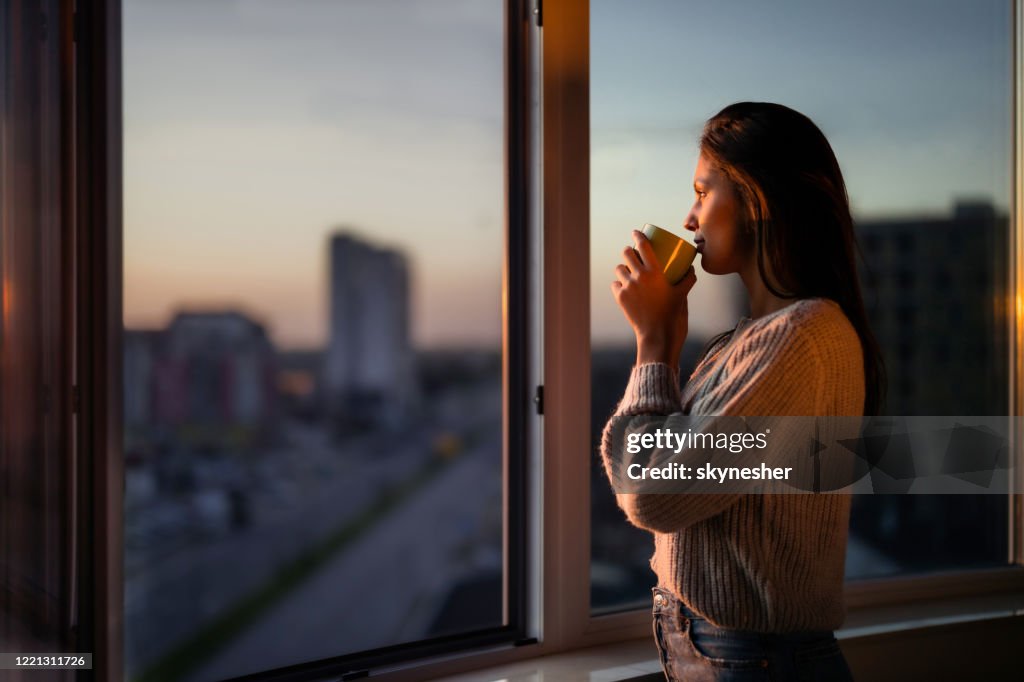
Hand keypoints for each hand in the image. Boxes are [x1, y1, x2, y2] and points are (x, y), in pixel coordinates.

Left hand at [610, 230, 697, 368]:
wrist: (658, 335)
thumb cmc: (673, 315)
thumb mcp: (683, 294)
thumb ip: (688, 279)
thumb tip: (691, 268)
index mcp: (655, 272)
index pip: (643, 245)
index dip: (638, 235)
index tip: (636, 232)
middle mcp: (639, 276)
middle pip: (627, 253)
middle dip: (629, 251)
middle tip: (633, 253)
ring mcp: (628, 287)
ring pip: (619, 269)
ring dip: (623, 267)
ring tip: (627, 270)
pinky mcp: (620, 298)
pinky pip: (615, 284)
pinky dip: (619, 283)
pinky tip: (623, 285)